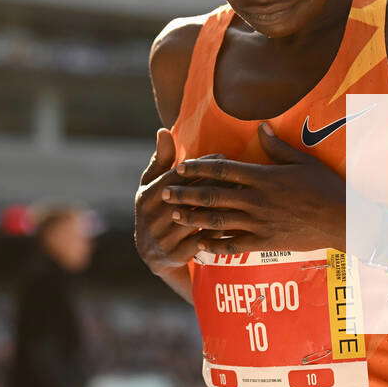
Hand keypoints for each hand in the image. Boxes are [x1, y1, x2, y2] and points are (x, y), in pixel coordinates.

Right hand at [134, 129, 228, 274]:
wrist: (152, 255)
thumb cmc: (157, 209)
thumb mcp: (153, 185)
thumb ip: (161, 159)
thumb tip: (163, 130)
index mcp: (146, 197)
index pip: (175, 177)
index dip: (199, 166)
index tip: (222, 156)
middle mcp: (152, 218)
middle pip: (188, 198)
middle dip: (214, 185)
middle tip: (238, 175)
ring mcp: (163, 238)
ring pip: (196, 219)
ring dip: (219, 208)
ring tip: (241, 196)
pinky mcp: (176, 256)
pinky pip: (201, 242)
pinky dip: (218, 231)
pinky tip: (236, 221)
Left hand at [163, 122, 345, 254]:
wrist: (343, 220)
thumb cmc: (325, 186)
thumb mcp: (303, 160)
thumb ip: (277, 146)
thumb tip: (260, 127)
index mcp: (263, 177)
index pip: (223, 170)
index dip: (199, 167)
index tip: (181, 166)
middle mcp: (257, 200)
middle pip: (213, 196)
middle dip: (186, 193)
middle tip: (164, 192)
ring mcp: (259, 223)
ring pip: (218, 221)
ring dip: (193, 217)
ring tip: (175, 214)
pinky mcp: (265, 242)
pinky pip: (234, 245)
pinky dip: (215, 245)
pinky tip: (200, 244)